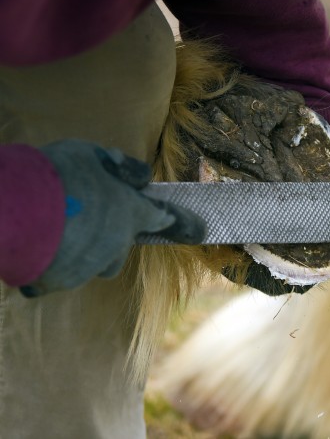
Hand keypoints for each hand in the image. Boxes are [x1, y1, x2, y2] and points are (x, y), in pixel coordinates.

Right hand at [19, 139, 205, 296]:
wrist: (17, 208)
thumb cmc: (61, 175)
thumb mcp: (98, 156)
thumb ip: (124, 170)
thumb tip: (142, 179)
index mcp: (130, 212)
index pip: (164, 219)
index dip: (183, 223)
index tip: (201, 230)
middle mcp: (115, 244)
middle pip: (120, 247)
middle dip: (108, 236)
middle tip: (83, 214)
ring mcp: (87, 266)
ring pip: (92, 261)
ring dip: (81, 247)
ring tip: (56, 225)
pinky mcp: (58, 281)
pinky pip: (60, 271)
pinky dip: (54, 259)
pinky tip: (38, 240)